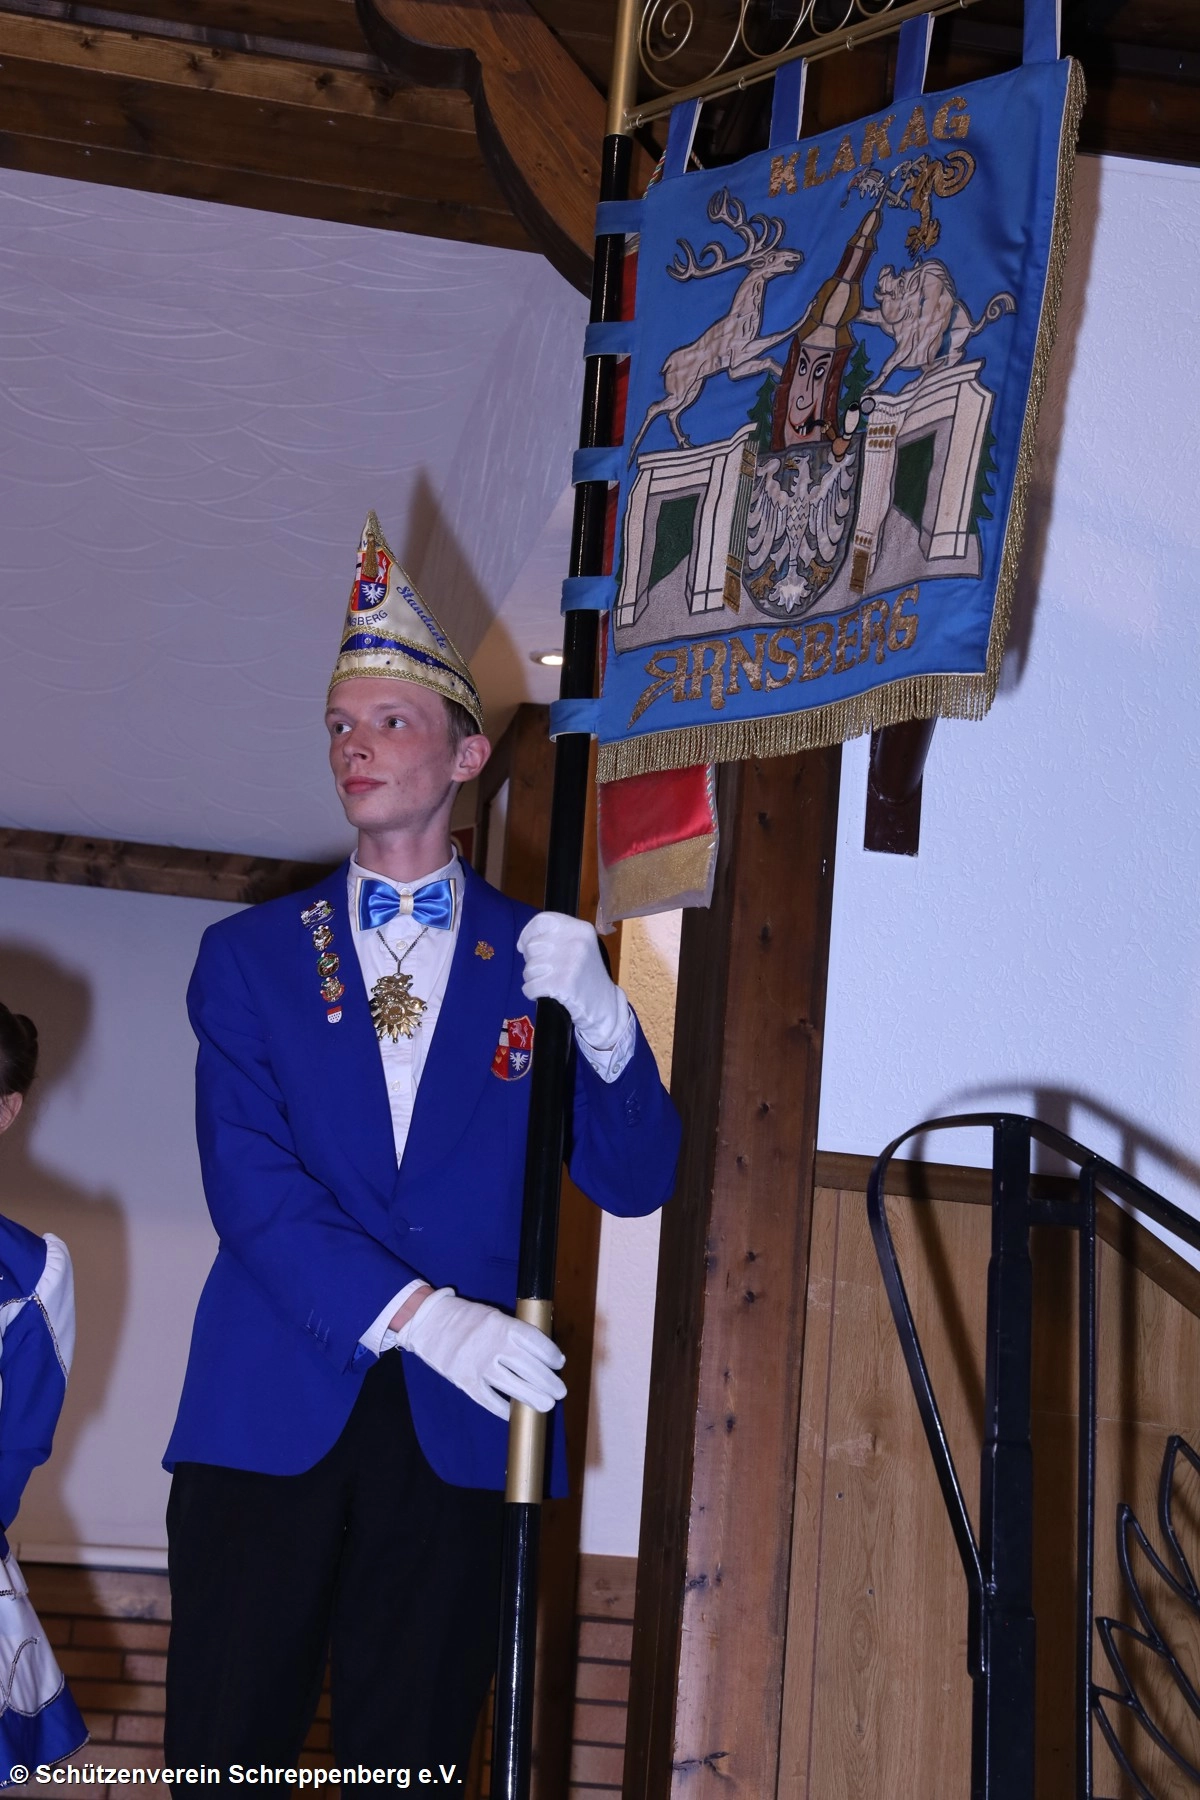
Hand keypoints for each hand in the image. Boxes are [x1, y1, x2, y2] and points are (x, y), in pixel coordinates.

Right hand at [395, 1287, 565, 1419]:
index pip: (535, 1341)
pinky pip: (489, 1400)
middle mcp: (493, 1344)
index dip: (551, 1354)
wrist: (429, 1322)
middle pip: (529, 1367)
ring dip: (533, 1397)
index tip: (559, 1363)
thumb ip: (513, 1333)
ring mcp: (478, 1364)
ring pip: (513, 1386)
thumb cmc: (466, 1319)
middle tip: (559, 1391)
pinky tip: (514, 1412)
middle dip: (548, 1382)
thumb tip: (539, 1354)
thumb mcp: (493, 1316)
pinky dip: (504, 1409)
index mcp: (502, 1325)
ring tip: (546, 1404)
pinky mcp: (465, 1381)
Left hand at [517, 912, 628, 1048]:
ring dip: (534, 978)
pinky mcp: (561, 984)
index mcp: (581, 929)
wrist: (604, 1004)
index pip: (542, 921)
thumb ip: (556, 937)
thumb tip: (523, 943)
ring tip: (550, 982)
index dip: (528, 934)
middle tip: (548, 970)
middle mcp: (576, 942)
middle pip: (532, 946)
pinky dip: (532, 992)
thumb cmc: (587, 974)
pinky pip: (530, 987)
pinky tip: (546, 993)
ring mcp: (569, 963)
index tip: (525, 946)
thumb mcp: (580, 945)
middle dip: (533, 961)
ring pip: (529, 968)